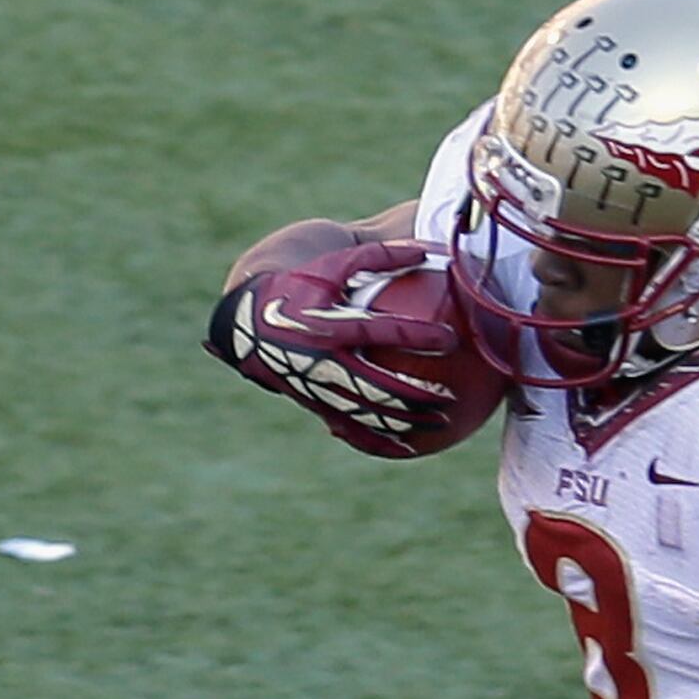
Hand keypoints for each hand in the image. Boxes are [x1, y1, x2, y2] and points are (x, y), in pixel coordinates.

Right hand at [205, 239, 463, 457]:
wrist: (248, 319)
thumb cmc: (300, 285)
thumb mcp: (333, 264)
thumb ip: (381, 257)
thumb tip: (429, 250)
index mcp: (327, 325)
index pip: (380, 332)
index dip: (416, 336)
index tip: (450, 338)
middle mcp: (322, 360)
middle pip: (377, 385)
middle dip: (416, 395)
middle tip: (450, 397)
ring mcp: (316, 386)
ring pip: (366, 412)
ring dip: (405, 421)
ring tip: (441, 422)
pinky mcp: (313, 403)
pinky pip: (349, 428)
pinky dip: (377, 441)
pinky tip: (407, 449)